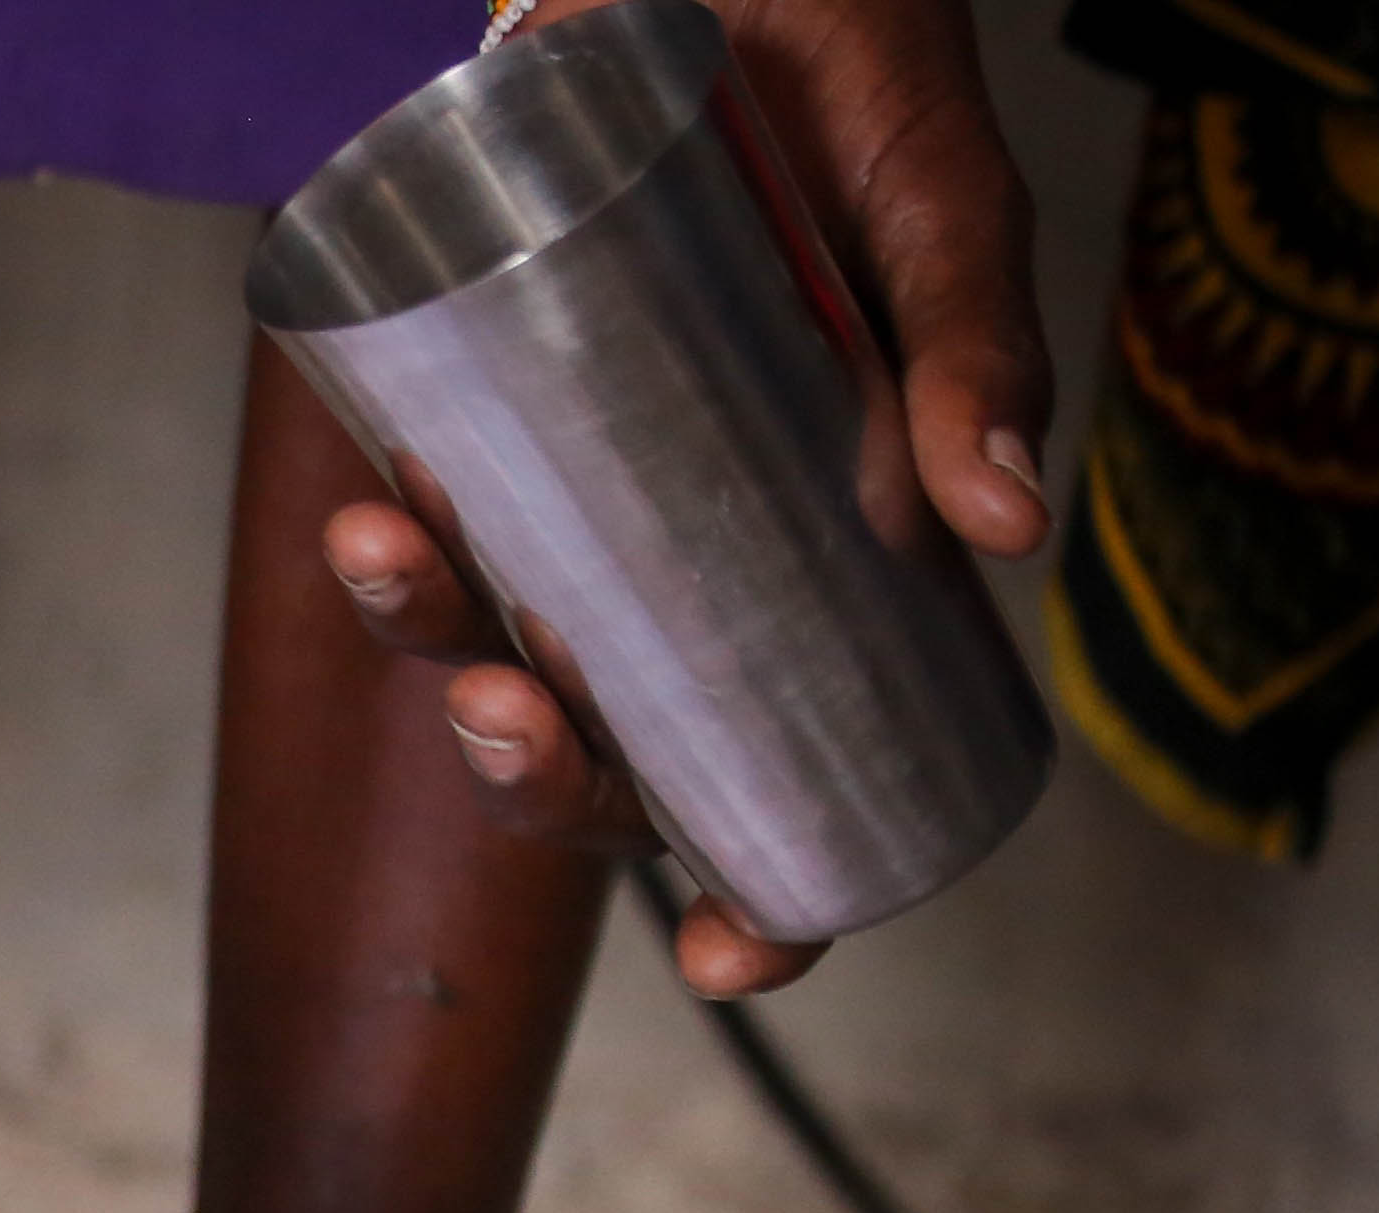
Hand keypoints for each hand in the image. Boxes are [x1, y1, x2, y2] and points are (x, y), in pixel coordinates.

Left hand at [325, 0, 1049, 994]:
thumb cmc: (856, 75)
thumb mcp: (939, 209)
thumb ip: (971, 349)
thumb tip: (1004, 528)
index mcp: (795, 555)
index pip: (769, 777)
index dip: (751, 894)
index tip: (726, 958)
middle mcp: (666, 541)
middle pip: (596, 737)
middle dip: (542, 770)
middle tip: (517, 716)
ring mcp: (558, 471)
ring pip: (474, 632)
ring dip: (430, 647)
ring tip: (407, 576)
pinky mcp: (462, 380)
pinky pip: (413, 494)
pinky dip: (389, 531)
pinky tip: (373, 512)